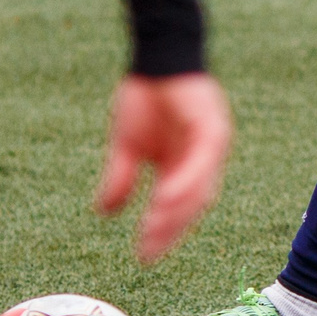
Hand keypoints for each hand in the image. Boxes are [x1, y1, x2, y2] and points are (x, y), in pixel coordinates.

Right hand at [96, 72, 233, 262]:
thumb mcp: (126, 146)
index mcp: (184, 166)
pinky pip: (203, 162)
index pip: (177, 209)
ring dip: (177, 213)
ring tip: (153, 233)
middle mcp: (202, 161)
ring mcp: (211, 146)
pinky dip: (186, 182)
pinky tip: (166, 199)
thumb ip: (121, 178)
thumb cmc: (143, 97)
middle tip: (148, 253)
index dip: (161, 234)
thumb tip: (103, 214)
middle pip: (192, 206)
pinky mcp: (213, 128)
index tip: (142, 257)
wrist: (154, 57)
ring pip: (200, 189)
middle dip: (169, 231)